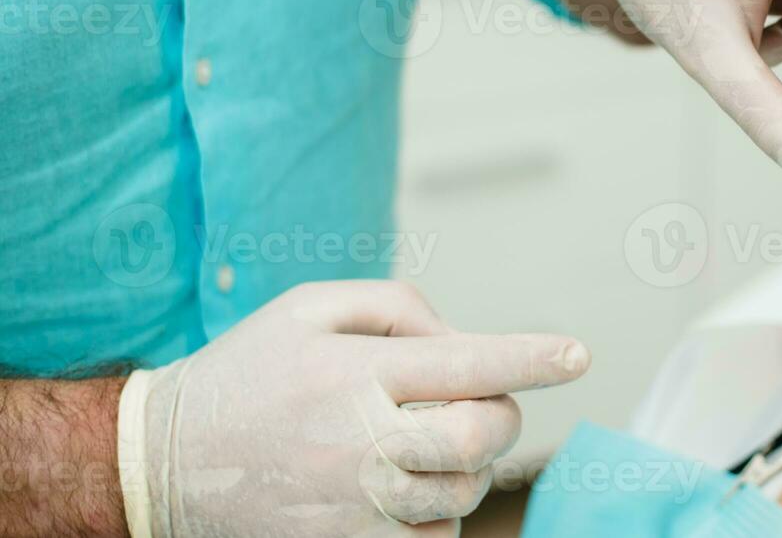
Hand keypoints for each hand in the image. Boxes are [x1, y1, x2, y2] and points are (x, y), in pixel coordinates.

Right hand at [118, 280, 588, 536]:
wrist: (161, 465)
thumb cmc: (246, 374)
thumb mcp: (308, 308)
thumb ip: (397, 307)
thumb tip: (461, 339)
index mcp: (355, 373)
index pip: (471, 362)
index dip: (535, 356)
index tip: (579, 353)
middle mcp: (360, 442)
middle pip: (483, 436)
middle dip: (502, 414)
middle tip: (479, 400)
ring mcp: (354, 505)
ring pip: (465, 489)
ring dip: (465, 462)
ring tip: (416, 440)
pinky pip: (433, 532)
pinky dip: (435, 505)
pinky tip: (396, 482)